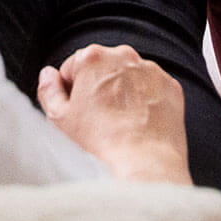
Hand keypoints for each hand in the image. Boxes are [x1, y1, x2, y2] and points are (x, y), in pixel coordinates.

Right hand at [35, 45, 190, 185]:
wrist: (144, 164)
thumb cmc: (99, 144)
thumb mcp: (59, 119)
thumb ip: (48, 90)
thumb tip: (49, 75)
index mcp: (92, 57)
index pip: (73, 66)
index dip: (71, 90)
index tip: (78, 110)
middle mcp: (124, 56)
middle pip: (102, 67)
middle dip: (98, 87)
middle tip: (97, 119)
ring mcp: (151, 70)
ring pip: (129, 77)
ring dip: (123, 92)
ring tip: (120, 124)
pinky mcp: (171, 86)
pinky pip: (152, 89)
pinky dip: (146, 101)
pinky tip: (139, 124)